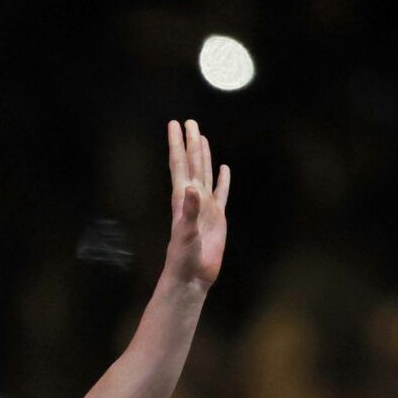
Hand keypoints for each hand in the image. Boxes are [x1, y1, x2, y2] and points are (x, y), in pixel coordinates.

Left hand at [165, 119, 228, 289]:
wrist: (192, 276)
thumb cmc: (184, 258)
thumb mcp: (186, 234)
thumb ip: (189, 211)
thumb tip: (190, 188)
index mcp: (182, 199)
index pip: (179, 164)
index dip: (177, 144)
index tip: (174, 124)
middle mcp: (193, 198)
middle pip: (192, 164)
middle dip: (191, 142)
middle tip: (189, 121)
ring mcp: (206, 206)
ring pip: (205, 174)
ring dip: (203, 156)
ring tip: (202, 138)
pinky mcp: (217, 217)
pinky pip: (221, 193)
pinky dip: (223, 180)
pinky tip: (223, 169)